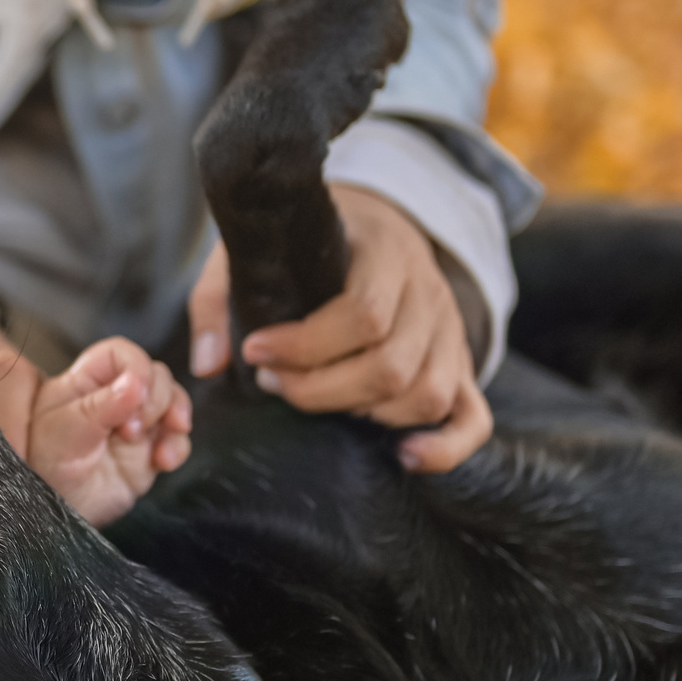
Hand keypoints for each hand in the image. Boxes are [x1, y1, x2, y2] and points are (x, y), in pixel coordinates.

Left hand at [0, 304, 190, 523]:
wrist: (52, 512)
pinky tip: (164, 462)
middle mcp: (114, 398)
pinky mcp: (148, 452)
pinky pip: (177, 439)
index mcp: (85, 382)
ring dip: (175, 418)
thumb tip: (137, 382)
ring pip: (172, 402)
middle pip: (155, 375)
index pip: (121, 354)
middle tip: (132, 430)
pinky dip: (177, 447)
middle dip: (156, 399)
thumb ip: (99, 407)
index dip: (137, 366)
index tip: (139, 391)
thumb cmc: (43, 468)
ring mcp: (135, 424)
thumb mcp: (64, 434)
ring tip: (159, 446)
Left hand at [192, 185, 491, 472]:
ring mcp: (451, 333)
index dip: (305, 345)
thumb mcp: (258, 248)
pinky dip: (443, 447)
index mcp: (386, 253)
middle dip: (320, 389)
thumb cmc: (308, 244)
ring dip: (366, 413)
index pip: (364, 313)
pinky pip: (473, 419)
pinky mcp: (461, 366)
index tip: (255, 351)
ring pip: (428, 394)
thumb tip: (208, 364)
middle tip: (273, 382)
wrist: (377, 223)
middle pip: (391, 366)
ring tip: (316, 399)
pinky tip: (402, 456)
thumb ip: (220, 298)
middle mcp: (428, 294)